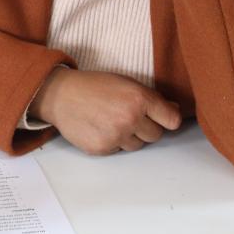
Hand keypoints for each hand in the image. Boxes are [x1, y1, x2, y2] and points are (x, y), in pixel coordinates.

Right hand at [29, 68, 181, 154]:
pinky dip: (112, 142)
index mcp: (139, 98)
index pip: (172, 120)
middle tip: (127, 115)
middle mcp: (130, 118)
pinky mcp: (102, 148)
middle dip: (145, 127)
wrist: (60, 94)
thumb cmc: (93, 86)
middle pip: (155, 135)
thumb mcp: (124, 83)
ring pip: (137, 146)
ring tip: (110, 121)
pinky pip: (118, 151)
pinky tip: (99, 128)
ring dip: (129, 137)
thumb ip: (150, 98)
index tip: (162, 117)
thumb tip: (173, 111)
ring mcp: (116, 135)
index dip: (167, 118)